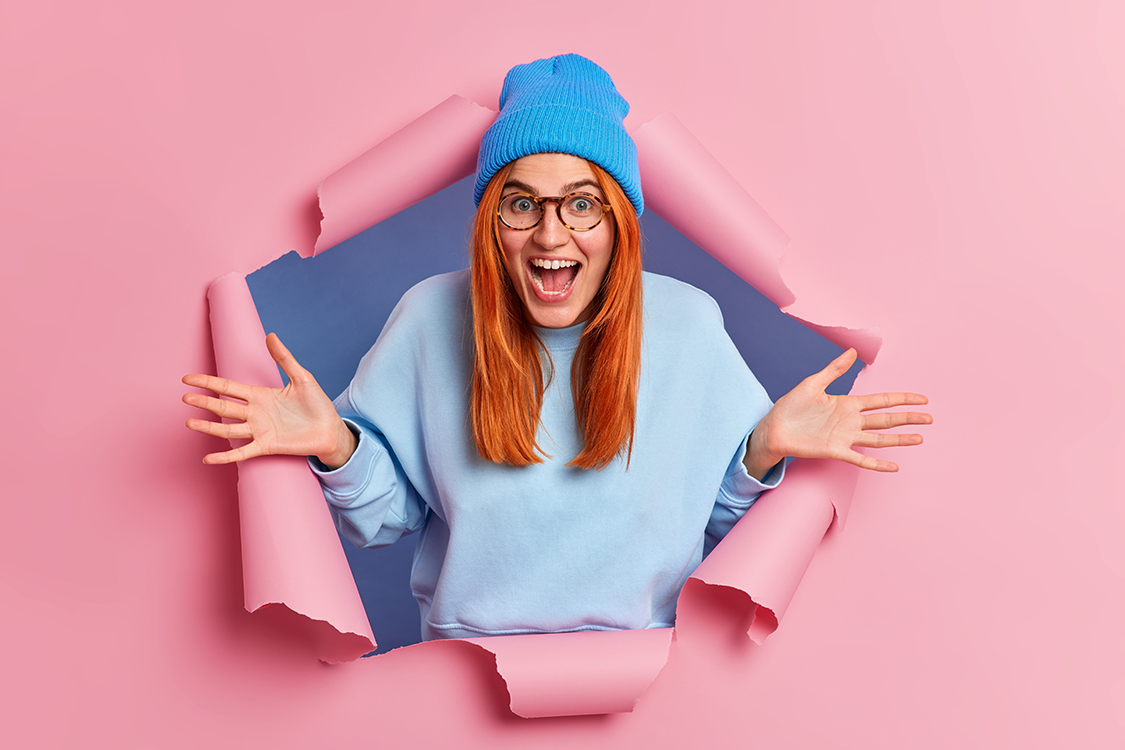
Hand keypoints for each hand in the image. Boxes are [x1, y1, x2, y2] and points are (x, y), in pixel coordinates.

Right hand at [182, 333, 356, 467]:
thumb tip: (270, 335)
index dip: (208, 382)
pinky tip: (209, 459)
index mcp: (261, 395)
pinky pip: (242, 452)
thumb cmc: (318, 405)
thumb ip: (284, 358)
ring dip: (209, 427)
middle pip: (223, 406)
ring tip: (189, 423)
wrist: (331, 429)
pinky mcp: (267, 446)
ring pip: (228, 428)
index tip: (188, 379)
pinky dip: (226, 456)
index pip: (228, 387)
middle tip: (184, 398)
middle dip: (204, 402)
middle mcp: (256, 412)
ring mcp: (259, 430)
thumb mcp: (302, 378)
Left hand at [744, 348, 931, 477]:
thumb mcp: (813, 383)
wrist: (773, 428)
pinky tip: (894, 466)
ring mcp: (845, 437)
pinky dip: (877, 463)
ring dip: (899, 439)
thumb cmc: (790, 407)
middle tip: (930, 418)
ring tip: (920, 438)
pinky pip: (860, 458)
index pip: (881, 400)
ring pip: (879, 439)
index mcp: (847, 404)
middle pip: (886, 419)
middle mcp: (850, 421)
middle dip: (908, 418)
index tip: (922, 399)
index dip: (902, 399)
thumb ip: (834, 369)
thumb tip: (852, 351)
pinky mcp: (836, 451)